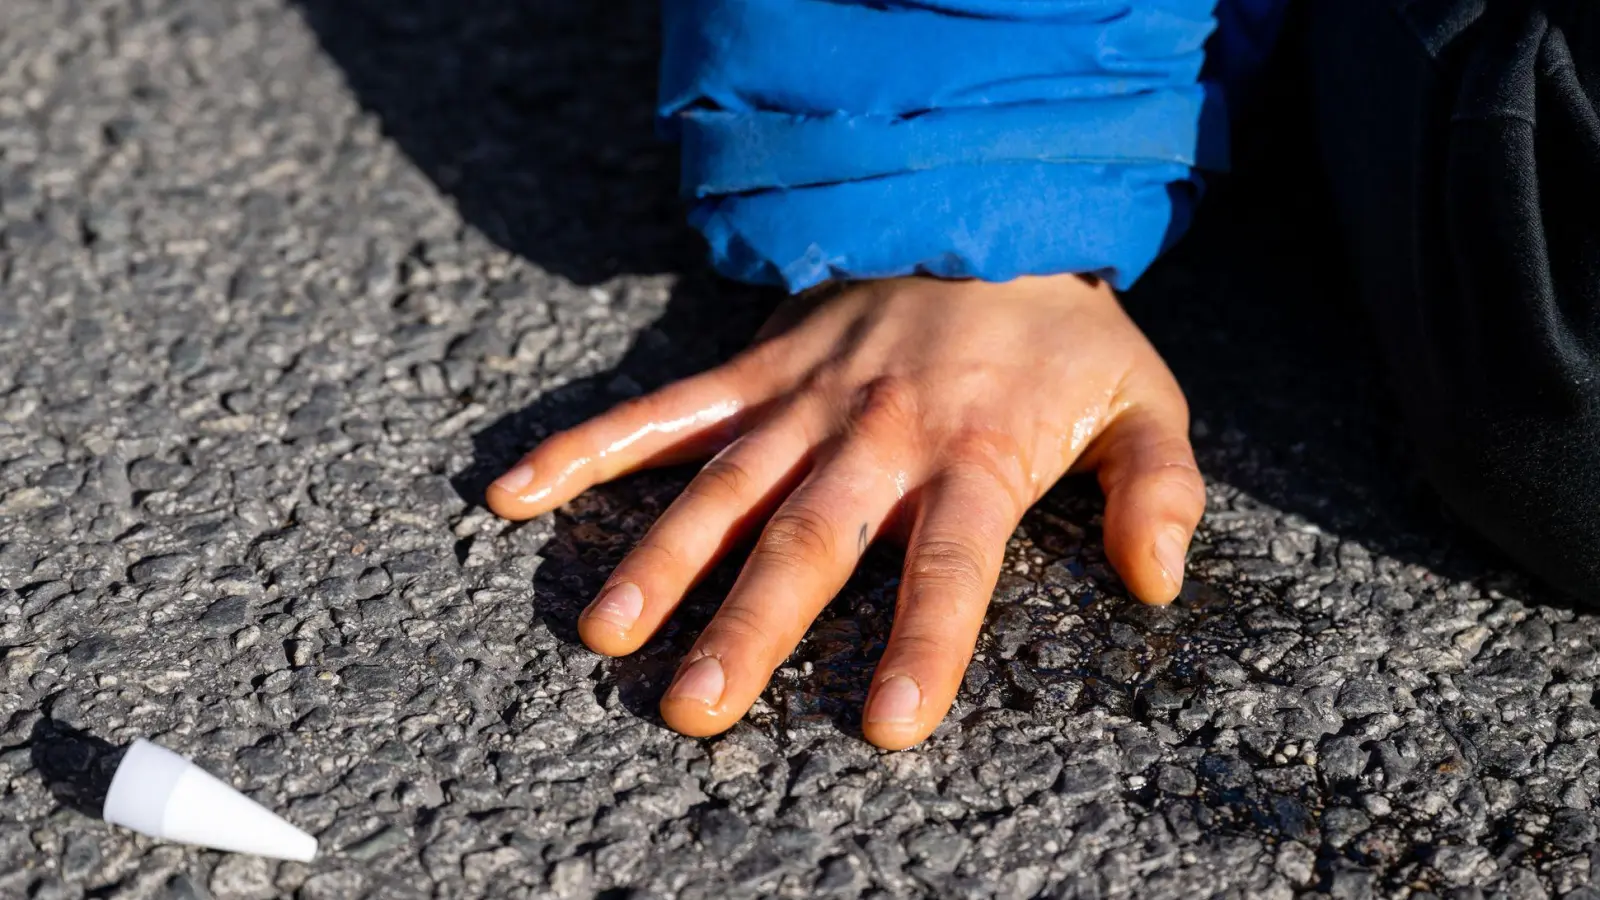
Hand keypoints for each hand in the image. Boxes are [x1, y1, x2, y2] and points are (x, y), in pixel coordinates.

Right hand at [486, 275, 1203, 748]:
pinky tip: (515, 493)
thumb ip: (1158, 490)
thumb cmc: (1061, 334)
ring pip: (721, 485)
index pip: (949, 566)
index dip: (922, 643)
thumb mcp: (1142, 401)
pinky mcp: (754, 370)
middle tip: (694, 709)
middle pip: (809, 539)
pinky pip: (662, 409)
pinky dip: (587, 447)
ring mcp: (804, 400)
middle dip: (751, 626)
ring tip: (606, 630)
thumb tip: (1156, 582)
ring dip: (660, 557)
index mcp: (975, 457)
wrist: (985, 211)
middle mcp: (877, 435)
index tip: (883, 728)